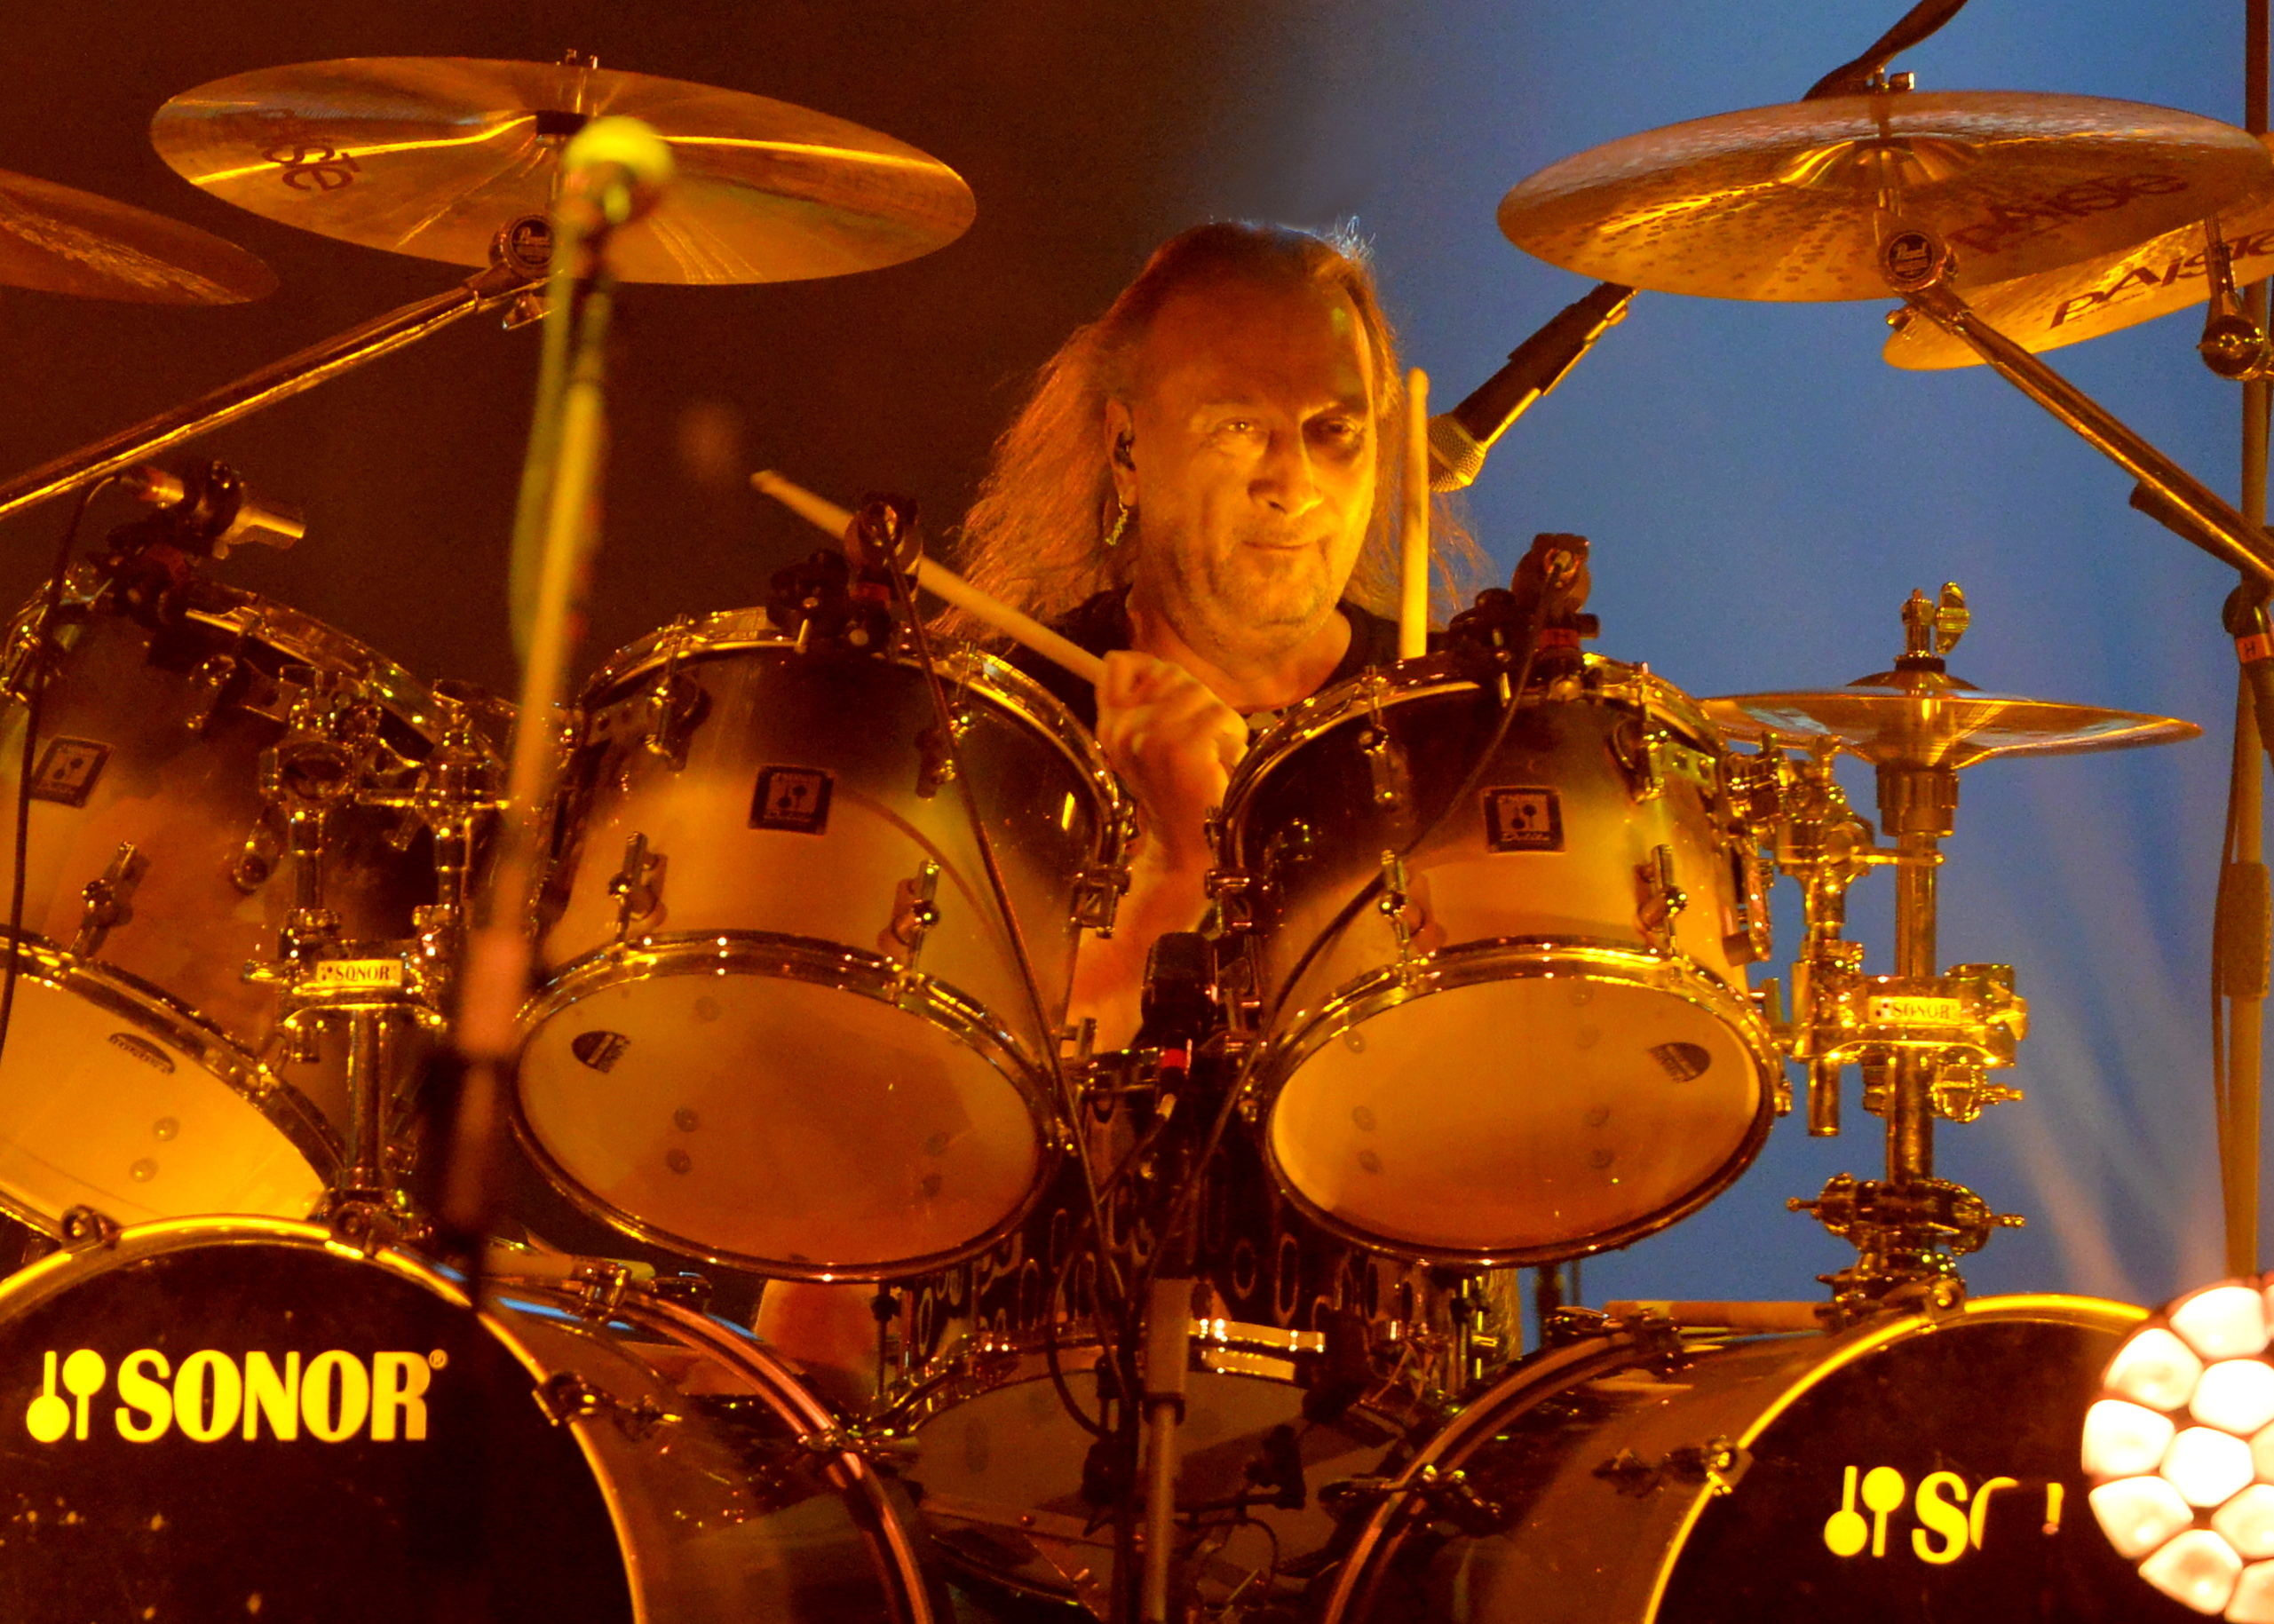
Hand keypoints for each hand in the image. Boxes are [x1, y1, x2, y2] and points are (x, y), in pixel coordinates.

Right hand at [1093, 650, 1246, 871]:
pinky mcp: (1180, 748)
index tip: (1172, 697)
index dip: (1153, 670)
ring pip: (1199, 693)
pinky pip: (1219, 716)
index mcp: (1110, 725)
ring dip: (1218, 721)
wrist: (1186, 842)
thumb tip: (1146, 662)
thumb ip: (1141, 704)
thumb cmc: (1176, 791)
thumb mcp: (1144, 744)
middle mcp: (1123, 728)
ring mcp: (1149, 737)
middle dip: (1196, 700)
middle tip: (1199, 739)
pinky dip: (1232, 737)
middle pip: (1171, 674)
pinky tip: (1221, 763)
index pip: (1120, 665)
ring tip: (1210, 753)